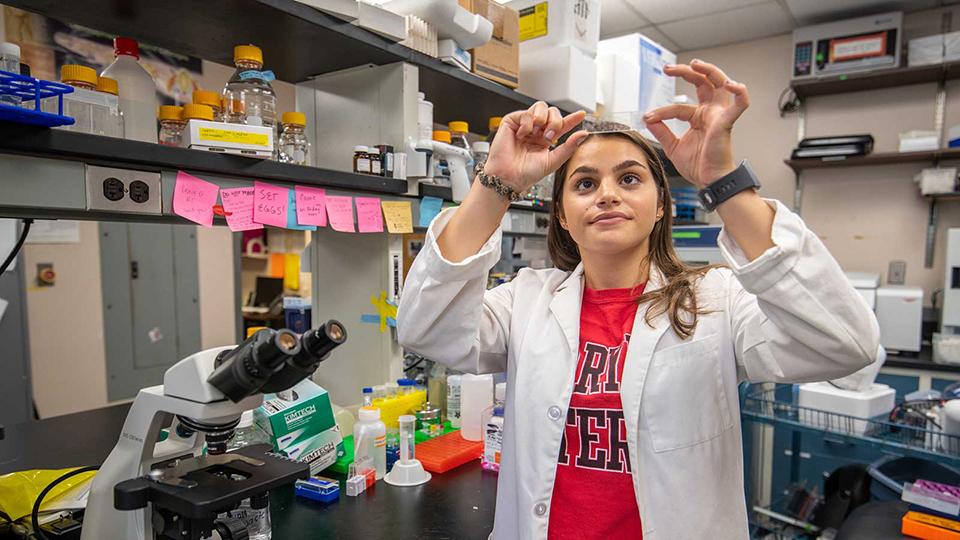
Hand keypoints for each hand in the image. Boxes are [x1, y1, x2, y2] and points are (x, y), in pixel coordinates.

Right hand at [483, 102, 587, 191]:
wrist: (509, 177)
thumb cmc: (526, 173)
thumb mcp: (553, 161)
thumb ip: (569, 147)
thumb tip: (583, 134)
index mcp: (545, 139)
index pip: (561, 125)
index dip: (572, 119)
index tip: (581, 114)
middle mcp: (536, 131)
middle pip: (552, 112)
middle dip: (555, 121)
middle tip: (549, 137)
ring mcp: (524, 125)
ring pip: (540, 106)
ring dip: (543, 118)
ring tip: (537, 133)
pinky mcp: (511, 122)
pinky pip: (525, 113)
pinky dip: (527, 124)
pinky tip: (522, 135)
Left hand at [643, 59, 749, 187]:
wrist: (709, 180)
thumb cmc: (697, 165)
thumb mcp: (673, 147)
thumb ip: (662, 132)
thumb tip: (648, 119)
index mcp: (698, 117)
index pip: (679, 106)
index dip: (663, 111)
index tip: (649, 117)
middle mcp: (710, 112)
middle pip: (702, 83)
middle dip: (686, 72)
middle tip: (668, 69)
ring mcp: (719, 115)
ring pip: (719, 84)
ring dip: (709, 71)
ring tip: (695, 64)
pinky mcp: (727, 122)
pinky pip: (740, 104)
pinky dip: (740, 93)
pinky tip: (732, 85)